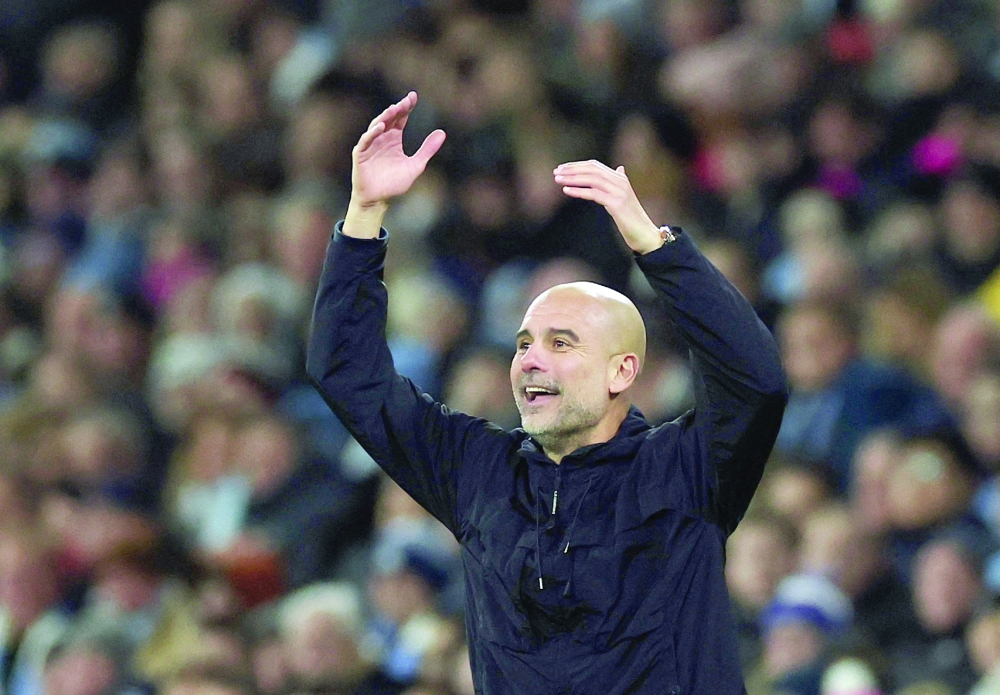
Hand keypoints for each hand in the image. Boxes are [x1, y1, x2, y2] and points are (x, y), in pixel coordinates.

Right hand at [344, 91, 445, 237]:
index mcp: (394, 139)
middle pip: (390, 118)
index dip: (407, 107)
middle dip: (398, 109)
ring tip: (394, 109)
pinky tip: (381, 127)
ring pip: (377, 126)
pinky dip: (372, 133)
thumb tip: (442, 132)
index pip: (401, 118)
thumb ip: (427, 149)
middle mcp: (382, 138)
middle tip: (407, 101)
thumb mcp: (416, 165)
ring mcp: (370, 145)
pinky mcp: (361, 154)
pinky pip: (366, 140)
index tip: (414, 96)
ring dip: (385, 117)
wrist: (378, 200)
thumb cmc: (394, 184)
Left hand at [554, 160, 662, 253]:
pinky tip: (567, 190)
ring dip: (573, 178)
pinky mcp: (617, 204)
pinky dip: (579, 191)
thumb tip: (620, 168)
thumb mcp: (624, 197)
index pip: (595, 165)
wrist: (645, 234)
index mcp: (620, 178)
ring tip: (558, 180)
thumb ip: (619, 183)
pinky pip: (594, 194)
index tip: (562, 168)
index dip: (577, 165)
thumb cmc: (632, 218)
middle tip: (556, 172)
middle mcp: (620, 182)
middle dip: (572, 169)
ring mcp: (619, 192)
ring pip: (592, 179)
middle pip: (592, 169)